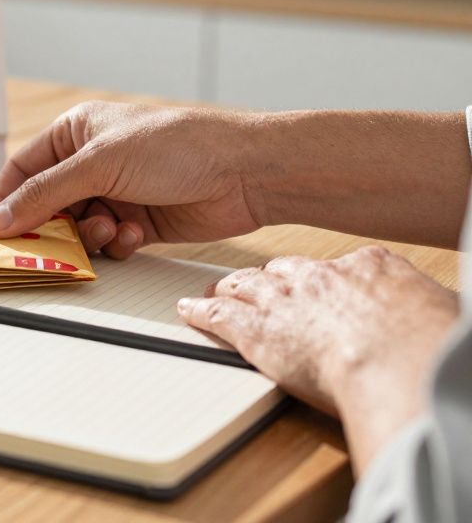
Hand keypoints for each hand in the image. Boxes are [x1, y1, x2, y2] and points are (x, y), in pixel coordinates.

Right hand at [0, 102, 263, 255]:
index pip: (22, 169)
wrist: (244, 172)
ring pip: (77, 228)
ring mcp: (116, 191)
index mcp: (76, 132)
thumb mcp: (98, 165)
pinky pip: (108, 242)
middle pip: (47, 204)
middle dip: (52, 226)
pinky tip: (137, 232)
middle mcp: (92, 161)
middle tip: (50, 246)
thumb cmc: (177, 147)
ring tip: (112, 227)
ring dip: (90, 235)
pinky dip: (118, 242)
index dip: (5, 200)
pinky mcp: (139, 220)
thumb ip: (43, 195)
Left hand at [177, 246, 458, 471]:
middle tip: (263, 290)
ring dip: (232, 291)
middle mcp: (321, 276)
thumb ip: (426, 310)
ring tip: (219, 293)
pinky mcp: (256, 330)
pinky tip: (189, 310)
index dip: (327, 281)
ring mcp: (285, 300)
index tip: (324, 289)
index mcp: (372, 267)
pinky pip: (217, 315)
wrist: (401, 364)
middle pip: (286, 271)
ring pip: (246, 286)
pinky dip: (200, 312)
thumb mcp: (442, 313)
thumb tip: (440, 320)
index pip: (341, 266)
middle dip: (272, 281)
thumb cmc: (431, 348)